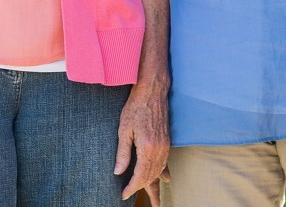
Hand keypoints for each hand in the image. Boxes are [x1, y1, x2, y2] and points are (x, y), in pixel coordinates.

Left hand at [114, 79, 169, 201]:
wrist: (152, 91)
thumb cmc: (135, 107)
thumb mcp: (124, 130)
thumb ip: (122, 153)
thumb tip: (118, 172)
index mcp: (148, 148)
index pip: (140, 176)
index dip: (131, 187)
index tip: (123, 194)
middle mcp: (159, 149)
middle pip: (151, 176)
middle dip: (141, 188)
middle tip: (129, 194)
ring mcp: (165, 146)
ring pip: (159, 171)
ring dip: (152, 183)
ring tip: (147, 193)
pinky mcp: (167, 141)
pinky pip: (165, 163)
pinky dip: (162, 173)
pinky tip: (163, 180)